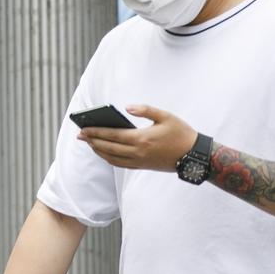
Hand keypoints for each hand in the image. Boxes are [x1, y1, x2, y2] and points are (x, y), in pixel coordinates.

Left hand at [77, 105, 196, 171]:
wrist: (194, 155)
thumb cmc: (181, 133)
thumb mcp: (165, 116)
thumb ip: (145, 110)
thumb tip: (127, 107)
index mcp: (141, 138)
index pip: (112, 135)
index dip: (96, 132)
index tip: (83, 129)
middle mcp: (138, 152)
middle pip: (108, 148)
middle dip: (92, 141)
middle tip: (80, 135)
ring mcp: (139, 161)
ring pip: (112, 158)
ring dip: (99, 151)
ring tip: (90, 143)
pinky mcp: (143, 166)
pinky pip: (120, 164)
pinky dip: (109, 158)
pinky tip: (104, 152)